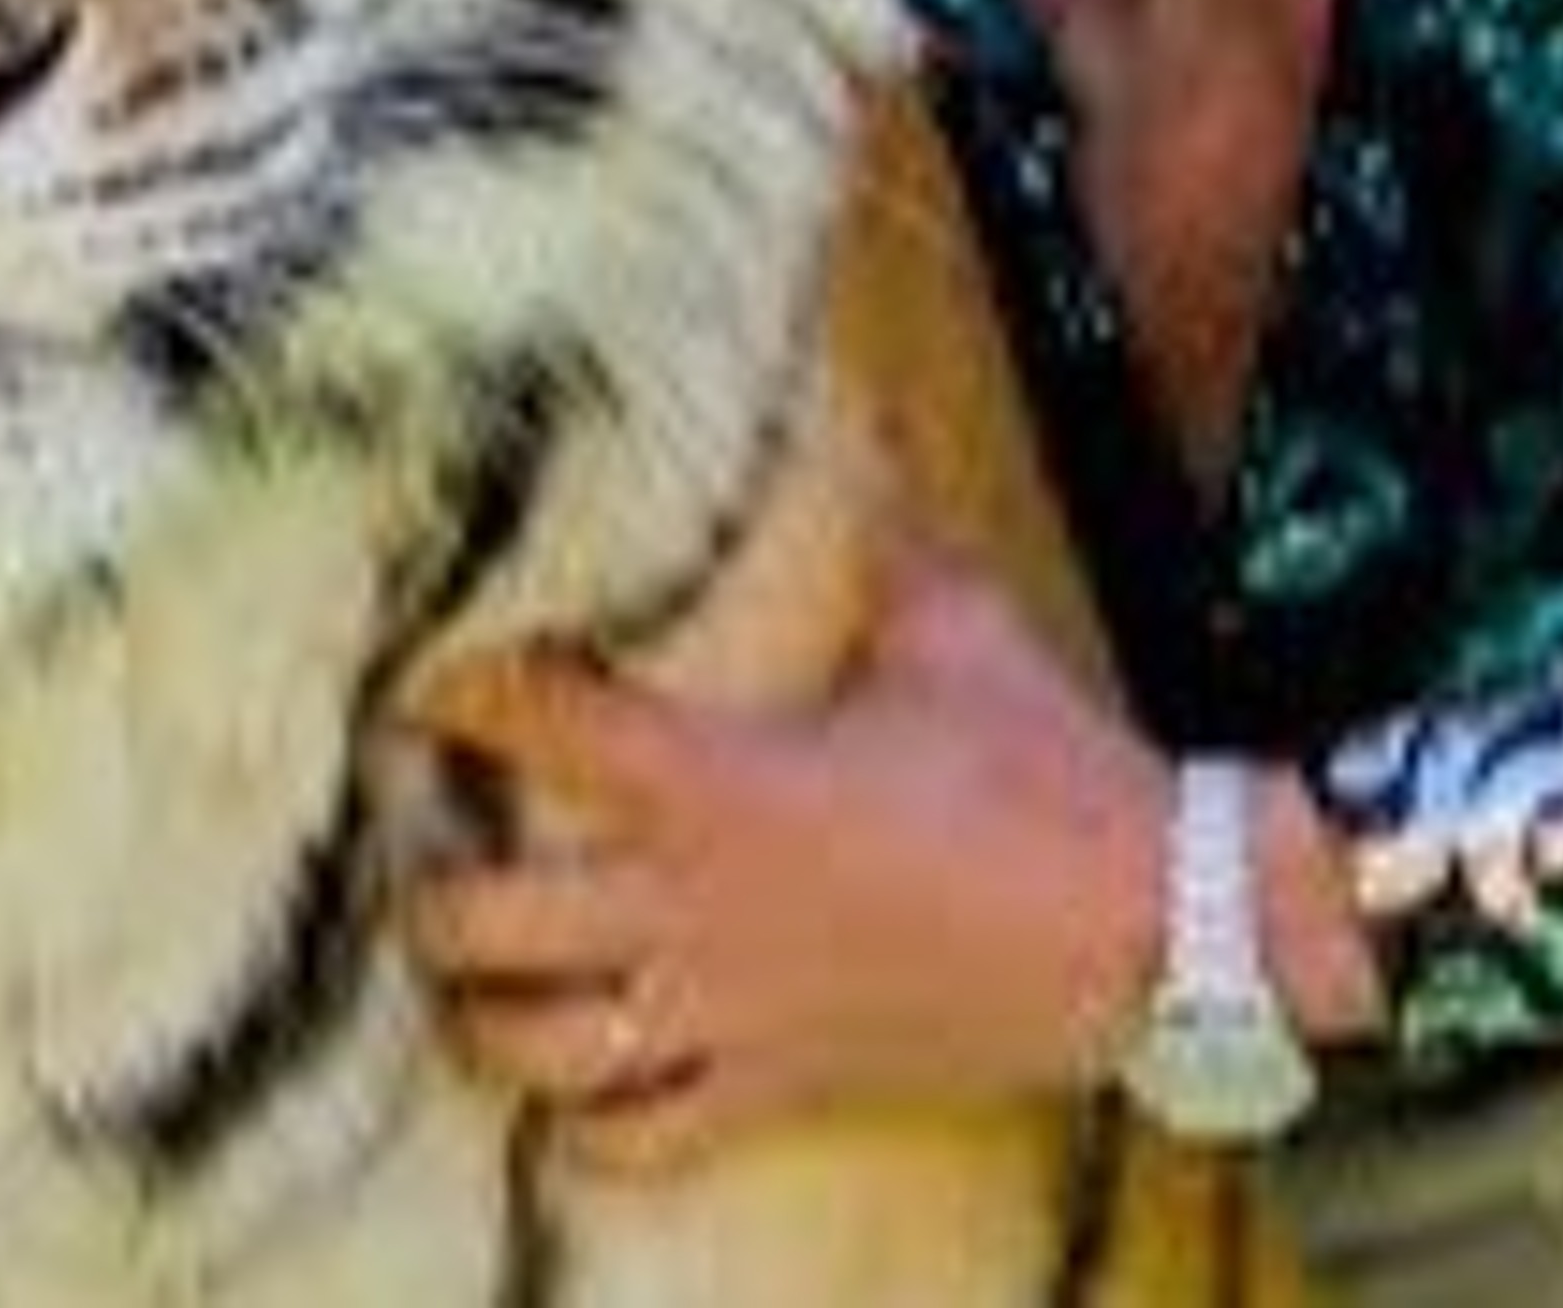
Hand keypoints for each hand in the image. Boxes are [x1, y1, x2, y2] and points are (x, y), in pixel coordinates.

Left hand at [403, 550, 1171, 1171]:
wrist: (1151, 926)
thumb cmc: (1042, 769)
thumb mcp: (953, 626)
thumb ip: (887, 531)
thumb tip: (867, 420)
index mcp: (721, 780)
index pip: (545, 727)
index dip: (466, 695)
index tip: (426, 675)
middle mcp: (698, 907)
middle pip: (492, 922)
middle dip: (430, 896)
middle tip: (411, 853)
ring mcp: (733, 1013)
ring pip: (544, 1052)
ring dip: (483, 1021)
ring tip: (459, 983)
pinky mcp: (784, 1086)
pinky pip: (645, 1142)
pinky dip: (585, 1133)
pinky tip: (563, 1104)